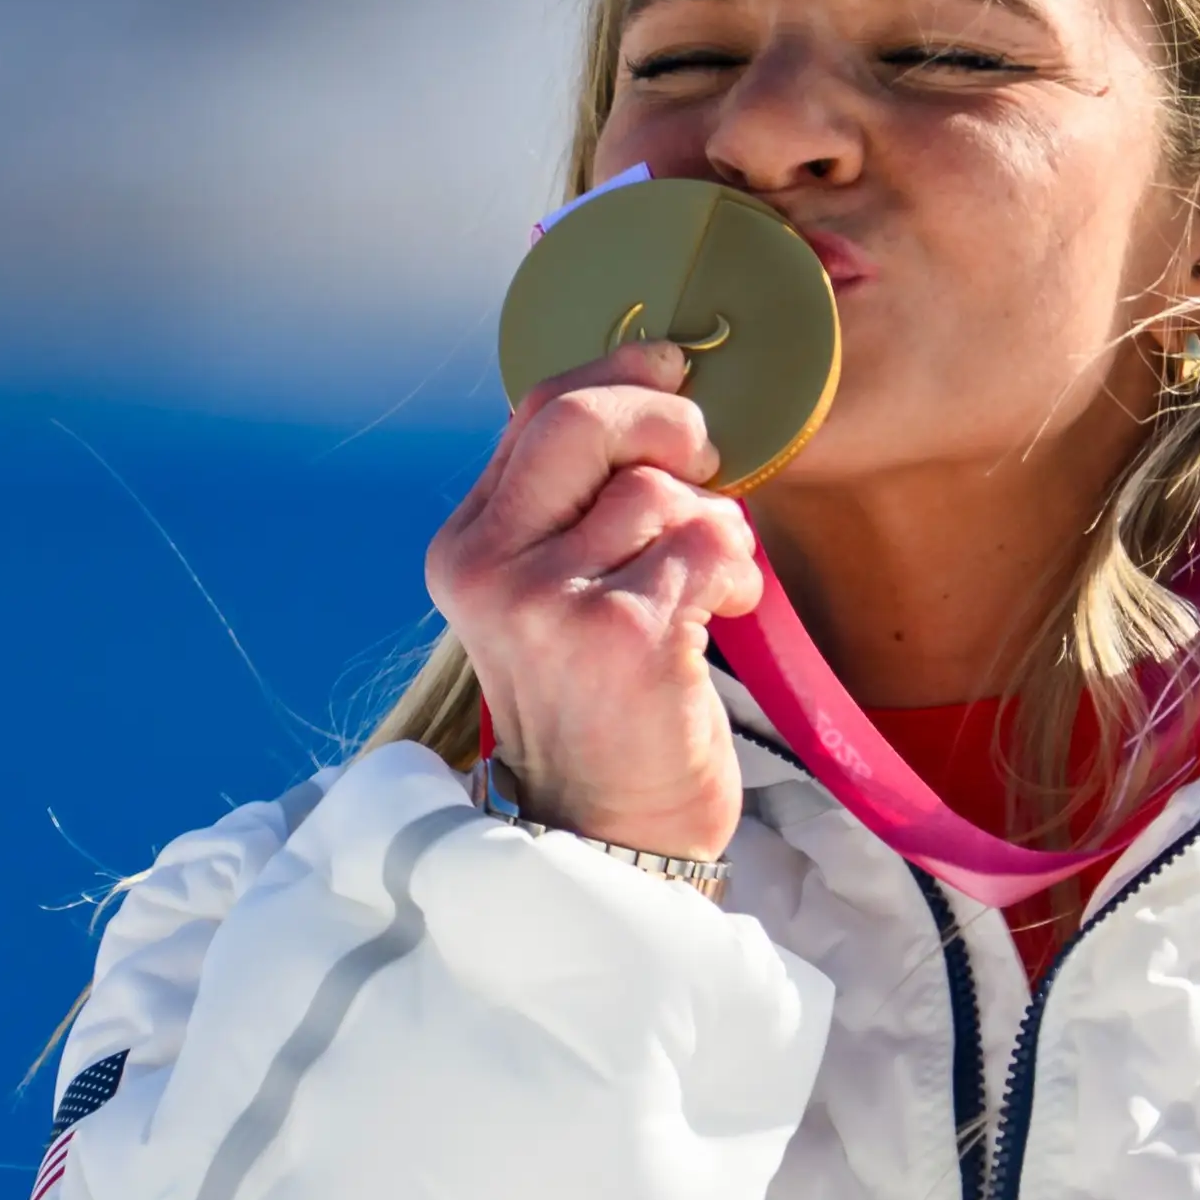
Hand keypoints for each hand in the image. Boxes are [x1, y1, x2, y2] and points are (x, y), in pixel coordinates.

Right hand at [427, 341, 763, 861]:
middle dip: (668, 419)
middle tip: (704, 460)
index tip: (673, 363)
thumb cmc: (601, 708)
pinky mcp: (622, 637)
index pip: (534, 411)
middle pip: (586, 420)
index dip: (616, 368)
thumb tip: (652, 391)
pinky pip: (707, 542)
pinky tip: (721, 611)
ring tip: (705, 589)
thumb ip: (571, 505)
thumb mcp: (551, 598)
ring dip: (711, 529)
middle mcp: (491, 571)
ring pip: (663, 491)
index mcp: (466, 549)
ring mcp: (550, 604)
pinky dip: (734, 569)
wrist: (612, 837)